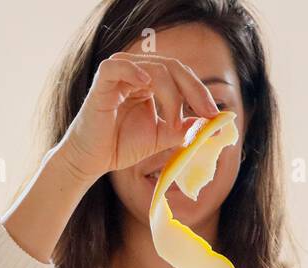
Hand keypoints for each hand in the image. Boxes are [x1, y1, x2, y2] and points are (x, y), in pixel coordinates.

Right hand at [56, 52, 219, 182]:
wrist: (92, 160)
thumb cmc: (120, 146)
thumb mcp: (161, 137)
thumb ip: (183, 128)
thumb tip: (212, 124)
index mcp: (150, 81)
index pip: (181, 76)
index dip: (200, 93)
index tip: (215, 116)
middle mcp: (136, 73)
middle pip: (173, 68)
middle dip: (194, 90)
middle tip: (207, 113)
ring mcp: (120, 74)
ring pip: (155, 70)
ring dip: (171, 96)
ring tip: (173, 123)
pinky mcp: (102, 81)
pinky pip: (119, 67)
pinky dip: (134, 73)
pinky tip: (146, 86)